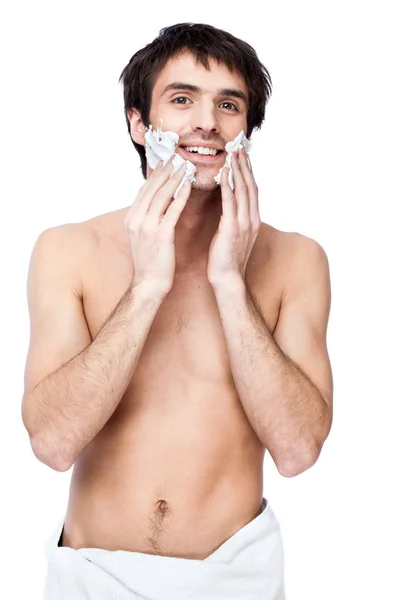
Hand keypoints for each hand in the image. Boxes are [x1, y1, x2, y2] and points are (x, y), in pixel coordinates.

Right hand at [124, 157, 191, 295]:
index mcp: (131, 218)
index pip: (144, 190)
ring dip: (174, 179)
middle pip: (151, 189)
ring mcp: (147, 227)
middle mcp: (136, 220)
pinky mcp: (161, 235)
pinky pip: (172, 211)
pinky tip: (188, 186)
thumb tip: (154, 203)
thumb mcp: (141, 236)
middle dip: (165, 171)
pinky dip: (180, 196)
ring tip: (184, 167)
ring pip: (161, 196)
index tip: (165, 161)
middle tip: (176, 157)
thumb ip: (145, 218)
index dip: (155, 174)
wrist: (148, 284)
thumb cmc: (149, 262)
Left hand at [207, 147, 260, 286]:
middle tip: (239, 148)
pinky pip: (230, 203)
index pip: (252, 190)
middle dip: (245, 166)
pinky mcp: (231, 229)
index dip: (248, 172)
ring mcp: (243, 224)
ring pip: (243, 191)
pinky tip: (225, 174)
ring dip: (238, 171)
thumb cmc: (227, 259)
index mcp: (252, 220)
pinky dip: (228, 187)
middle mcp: (251, 219)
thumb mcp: (234, 236)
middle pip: (250, 186)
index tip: (243, 156)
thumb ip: (234, 219)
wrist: (228, 279)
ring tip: (233, 154)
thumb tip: (230, 207)